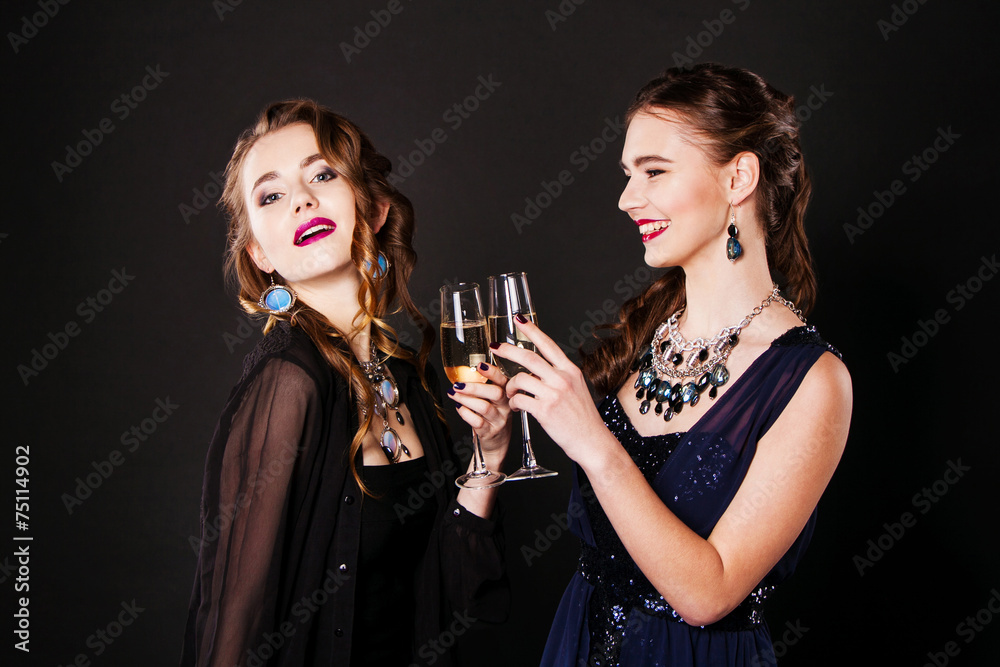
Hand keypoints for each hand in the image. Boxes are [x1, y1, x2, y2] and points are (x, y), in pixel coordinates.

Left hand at [448, 362, 512, 465]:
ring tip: (454, 394)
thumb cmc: (492, 418)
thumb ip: (483, 388)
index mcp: (507, 395)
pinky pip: (477, 422)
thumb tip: (463, 375)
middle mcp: (505, 407)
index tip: (480, 365)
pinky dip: (465, 413)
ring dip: (466, 399)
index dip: (493, 372)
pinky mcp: (490, 432)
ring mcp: (499, 420)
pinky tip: (459, 408)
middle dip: (475, 387)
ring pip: (484, 407)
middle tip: (458, 384)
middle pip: (496, 393)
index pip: (504, 380)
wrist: (497, 443)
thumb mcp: (493, 401)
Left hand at [490, 316, 611, 469]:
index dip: (531, 330)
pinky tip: (517, 406)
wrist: (591, 440)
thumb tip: (538, 367)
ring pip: (520, 379)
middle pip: (529, 357)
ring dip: (510, 385)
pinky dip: (513, 402)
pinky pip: (519, 399)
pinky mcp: (544, 410)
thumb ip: (559, 375)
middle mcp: (562, 379)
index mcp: (570, 371)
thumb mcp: (576, 388)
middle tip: (496, 348)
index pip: (548, 344)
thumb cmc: (582, 417)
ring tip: (511, 392)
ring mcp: (553, 394)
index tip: (519, 320)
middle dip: (508, 350)